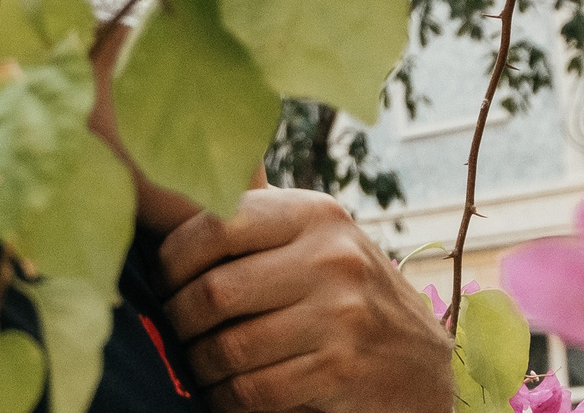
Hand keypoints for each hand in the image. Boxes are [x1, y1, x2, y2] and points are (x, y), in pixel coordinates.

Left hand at [160, 190, 453, 412]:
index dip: (172, 259)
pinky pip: (252, 391)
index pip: (216, 224)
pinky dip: (224, 398)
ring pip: (228, 348)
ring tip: (194, 363)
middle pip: (213, 292)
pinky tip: (223, 392)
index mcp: (314, 214)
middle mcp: (331, 258)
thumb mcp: (316, 240)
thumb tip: (170, 191)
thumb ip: (258, 222)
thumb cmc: (347, 294)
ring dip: (198, 364)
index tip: (162, 282)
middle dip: (177, 320)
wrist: (421, 364)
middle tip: (170, 330)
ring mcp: (340, 316)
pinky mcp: (340, 371)